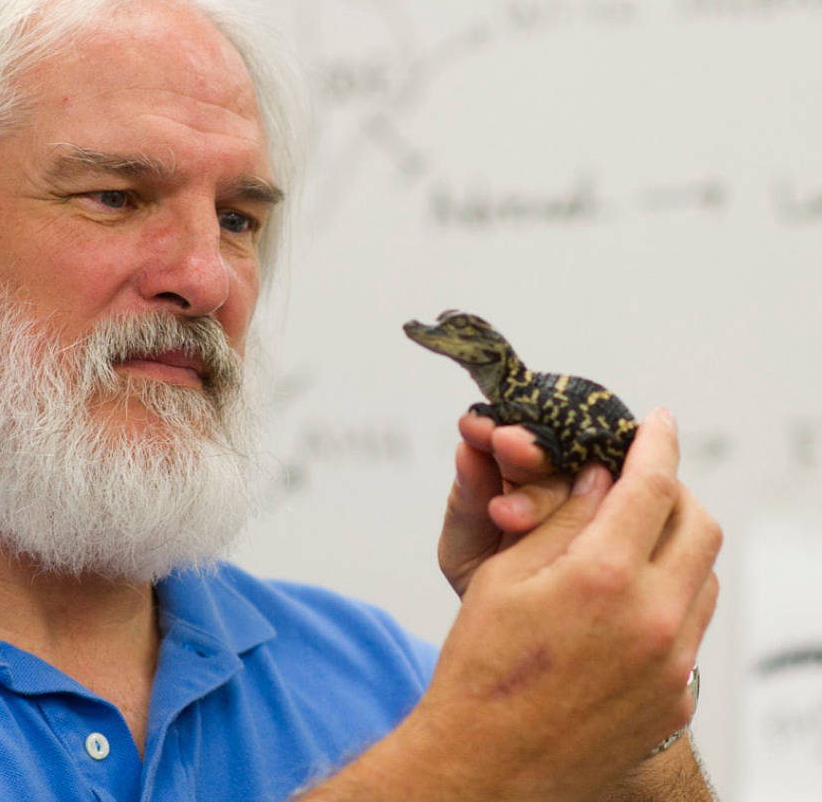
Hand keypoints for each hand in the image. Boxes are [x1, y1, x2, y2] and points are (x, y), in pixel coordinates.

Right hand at [408, 408, 721, 799]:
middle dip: (676, 493)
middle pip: (699, 526)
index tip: (660, 422)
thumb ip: (561, 519)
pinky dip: (667, 602)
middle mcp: (653, 619)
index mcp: (602, 576)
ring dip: (676, 549)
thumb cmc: (481, 666)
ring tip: (627, 546)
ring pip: (704, 578)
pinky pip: (691, 631)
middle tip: (643, 483)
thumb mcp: (504, 575)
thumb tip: (601, 478)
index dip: (657, 445)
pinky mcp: (676, 700)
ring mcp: (672, 666)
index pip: (651, 486)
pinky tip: (621, 609)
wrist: (485, 763)